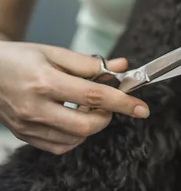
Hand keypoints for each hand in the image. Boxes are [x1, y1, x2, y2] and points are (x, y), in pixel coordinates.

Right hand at [0, 42, 149, 153]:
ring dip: (91, 124)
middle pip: (86, 125)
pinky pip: (60, 145)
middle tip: (109, 100)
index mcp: (45, 82)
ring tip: (88, 104)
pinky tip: (75, 116)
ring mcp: (29, 126)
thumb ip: (89, 63)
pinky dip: (75, 135)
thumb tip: (121, 67)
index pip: (93, 95)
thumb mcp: (55, 52)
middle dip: (107, 115)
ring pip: (75, 139)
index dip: (122, 102)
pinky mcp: (25, 136)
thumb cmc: (21, 57)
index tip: (142, 108)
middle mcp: (36, 108)